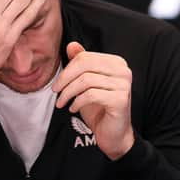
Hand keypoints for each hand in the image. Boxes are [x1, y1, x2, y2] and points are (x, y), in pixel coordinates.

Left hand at [53, 42, 134, 159]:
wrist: (113, 134)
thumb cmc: (99, 108)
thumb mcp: (86, 84)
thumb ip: (81, 64)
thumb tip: (71, 45)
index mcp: (116, 63)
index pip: (85, 57)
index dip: (67, 69)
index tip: (58, 84)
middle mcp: (123, 71)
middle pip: (85, 65)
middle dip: (65, 79)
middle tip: (56, 92)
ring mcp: (124, 85)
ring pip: (86, 80)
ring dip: (68, 93)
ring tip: (62, 103)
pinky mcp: (120, 100)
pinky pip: (91, 95)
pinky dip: (77, 102)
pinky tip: (74, 109)